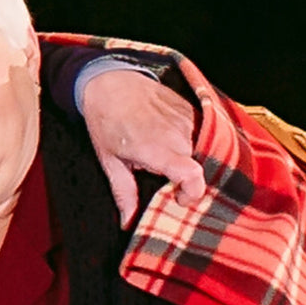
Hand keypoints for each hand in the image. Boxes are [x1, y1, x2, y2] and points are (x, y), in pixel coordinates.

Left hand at [80, 70, 205, 227]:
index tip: (179, 199)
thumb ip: (123, 193)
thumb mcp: (109, 162)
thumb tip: (127, 222)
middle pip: (197, 167)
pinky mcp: (190, 109)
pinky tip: (168, 141)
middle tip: (164, 182)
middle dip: (184, 180)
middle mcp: (177, 134)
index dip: (192, 193)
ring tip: (163, 158)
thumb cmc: (107, 122)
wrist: (111, 82)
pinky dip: (188, 143)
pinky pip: (198, 134)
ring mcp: (187, 119)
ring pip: (198, 151)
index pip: (192, 175)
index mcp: (157, 149)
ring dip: (186, 159)